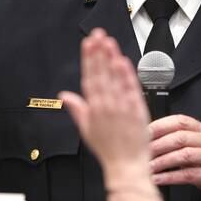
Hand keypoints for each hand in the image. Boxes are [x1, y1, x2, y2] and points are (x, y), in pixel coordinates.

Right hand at [59, 29, 150, 179]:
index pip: (89, 78)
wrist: (126, 165)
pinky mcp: (136, 110)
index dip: (88, 60)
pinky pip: (130, 89)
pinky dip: (126, 75)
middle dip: (98, 53)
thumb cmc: (108, 149)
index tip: (87, 44)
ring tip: (108, 42)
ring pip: (114, 78)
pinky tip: (123, 61)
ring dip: (111, 58)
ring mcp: (122, 107)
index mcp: (93, 109)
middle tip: (97, 34)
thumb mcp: (86, 129)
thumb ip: (77, 109)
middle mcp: (106, 105)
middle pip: (101, 74)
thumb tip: (64, 96)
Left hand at [149, 115, 200, 200]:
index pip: (180, 121)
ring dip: (162, 161)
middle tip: (141, 153)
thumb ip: (178, 142)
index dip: (160, 126)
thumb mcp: (197, 149)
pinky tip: (158, 179)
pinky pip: (190, 175)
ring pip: (185, 155)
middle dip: (157, 145)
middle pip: (180, 137)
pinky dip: (171, 177)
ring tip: (146, 167)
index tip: (142, 133)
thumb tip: (148, 139)